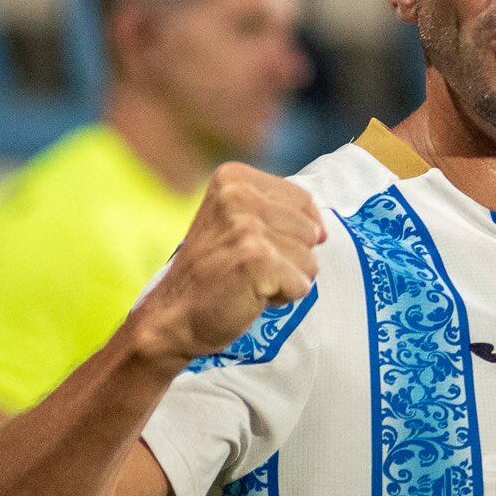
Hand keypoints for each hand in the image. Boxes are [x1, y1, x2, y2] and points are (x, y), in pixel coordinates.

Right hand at [132, 162, 324, 366]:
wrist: (172, 317)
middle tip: (248, 269)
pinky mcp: (257, 259)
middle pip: (310, 231)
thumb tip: (323, 230)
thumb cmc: (210, 275)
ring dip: (286, 279)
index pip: (303, 201)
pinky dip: (283, 298)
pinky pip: (302, 284)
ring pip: (310, 260)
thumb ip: (273, 212)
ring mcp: (246, 227)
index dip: (292, 234)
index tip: (255, 248)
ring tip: (249, 282)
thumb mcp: (233, 223)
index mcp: (233, 178)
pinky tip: (251, 296)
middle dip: (289, 258)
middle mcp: (237, 195)